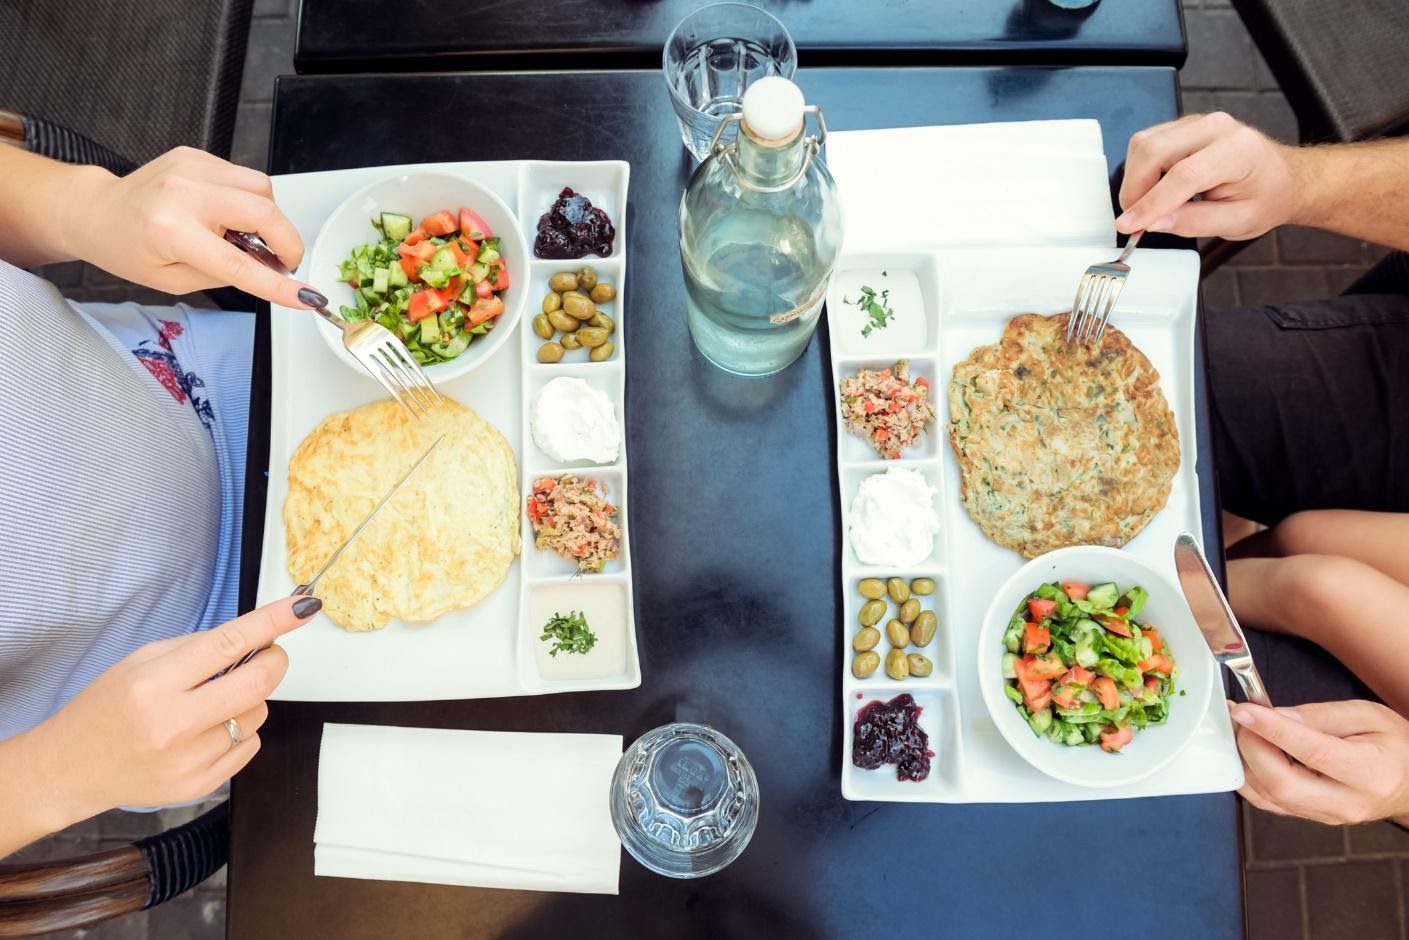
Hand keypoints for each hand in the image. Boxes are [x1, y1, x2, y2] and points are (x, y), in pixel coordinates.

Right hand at [31, 596, 320, 816]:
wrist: (72, 769)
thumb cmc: (105, 708)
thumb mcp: (139, 662)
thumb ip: (198, 648)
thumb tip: (255, 635)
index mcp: (155, 684)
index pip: (229, 644)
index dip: (273, 622)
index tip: (302, 607)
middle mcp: (174, 724)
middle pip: (258, 683)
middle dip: (273, 660)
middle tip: (266, 654)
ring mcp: (189, 760)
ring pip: (258, 714)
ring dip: (250, 700)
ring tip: (213, 702)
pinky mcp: (199, 785)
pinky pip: (250, 746)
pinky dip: (240, 731)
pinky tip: (208, 730)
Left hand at [68, 147, 312, 306]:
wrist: (97, 211)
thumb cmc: (128, 249)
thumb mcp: (174, 280)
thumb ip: (224, 274)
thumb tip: (268, 270)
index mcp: (171, 231)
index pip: (238, 263)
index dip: (277, 284)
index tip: (307, 297)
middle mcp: (183, 192)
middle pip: (264, 211)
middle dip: (287, 241)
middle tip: (283, 262)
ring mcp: (192, 167)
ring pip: (262, 188)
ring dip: (268, 217)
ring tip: (247, 235)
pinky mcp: (197, 155)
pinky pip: (245, 178)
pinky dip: (249, 200)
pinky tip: (227, 214)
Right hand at [1116, 112, 1301, 240]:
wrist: (1282, 178)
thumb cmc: (1266, 197)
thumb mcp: (1239, 222)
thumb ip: (1195, 222)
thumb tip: (1154, 223)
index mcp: (1238, 150)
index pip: (1183, 175)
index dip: (1151, 203)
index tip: (1129, 226)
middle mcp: (1216, 127)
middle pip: (1154, 150)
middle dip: (1135, 189)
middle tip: (1135, 219)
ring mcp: (1197, 123)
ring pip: (1144, 144)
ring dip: (1135, 179)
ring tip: (1147, 206)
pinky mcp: (1182, 126)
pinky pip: (1147, 142)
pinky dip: (1140, 170)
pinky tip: (1153, 189)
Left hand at [1230, 699, 1408, 824]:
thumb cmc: (1395, 746)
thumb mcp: (1367, 715)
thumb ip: (1321, 715)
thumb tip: (1277, 715)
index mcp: (1370, 773)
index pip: (1313, 753)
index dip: (1273, 730)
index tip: (1245, 710)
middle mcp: (1347, 802)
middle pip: (1283, 785)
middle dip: (1251, 748)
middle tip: (1241, 718)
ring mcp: (1327, 816)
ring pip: (1269, 796)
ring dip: (1245, 761)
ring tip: (1241, 729)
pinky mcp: (1310, 817)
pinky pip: (1268, 802)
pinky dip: (1250, 776)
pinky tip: (1247, 752)